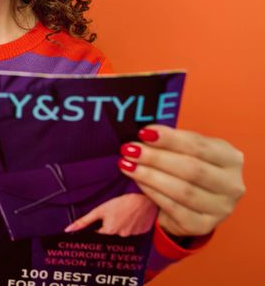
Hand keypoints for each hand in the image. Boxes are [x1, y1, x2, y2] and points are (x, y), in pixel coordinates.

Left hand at [64, 193, 156, 235]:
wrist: (144, 199)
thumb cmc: (121, 202)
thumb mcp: (99, 210)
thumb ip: (84, 221)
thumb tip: (69, 229)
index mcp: (110, 232)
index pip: (100, 233)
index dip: (100, 225)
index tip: (104, 219)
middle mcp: (121, 236)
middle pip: (112, 232)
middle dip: (112, 224)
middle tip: (117, 213)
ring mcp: (133, 235)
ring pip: (124, 231)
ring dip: (123, 224)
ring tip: (125, 213)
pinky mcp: (143, 232)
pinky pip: (135, 230)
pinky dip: (133, 224)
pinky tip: (133, 216)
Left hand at [118, 125, 244, 236]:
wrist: (194, 203)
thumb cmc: (189, 167)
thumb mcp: (188, 151)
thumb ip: (172, 142)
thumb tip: (145, 134)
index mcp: (231, 159)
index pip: (199, 146)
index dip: (170, 139)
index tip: (144, 133)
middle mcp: (231, 185)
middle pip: (191, 169)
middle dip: (155, 158)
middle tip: (129, 150)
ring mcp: (220, 208)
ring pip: (182, 190)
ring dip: (150, 175)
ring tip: (127, 164)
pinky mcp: (203, 226)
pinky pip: (174, 208)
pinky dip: (153, 193)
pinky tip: (138, 182)